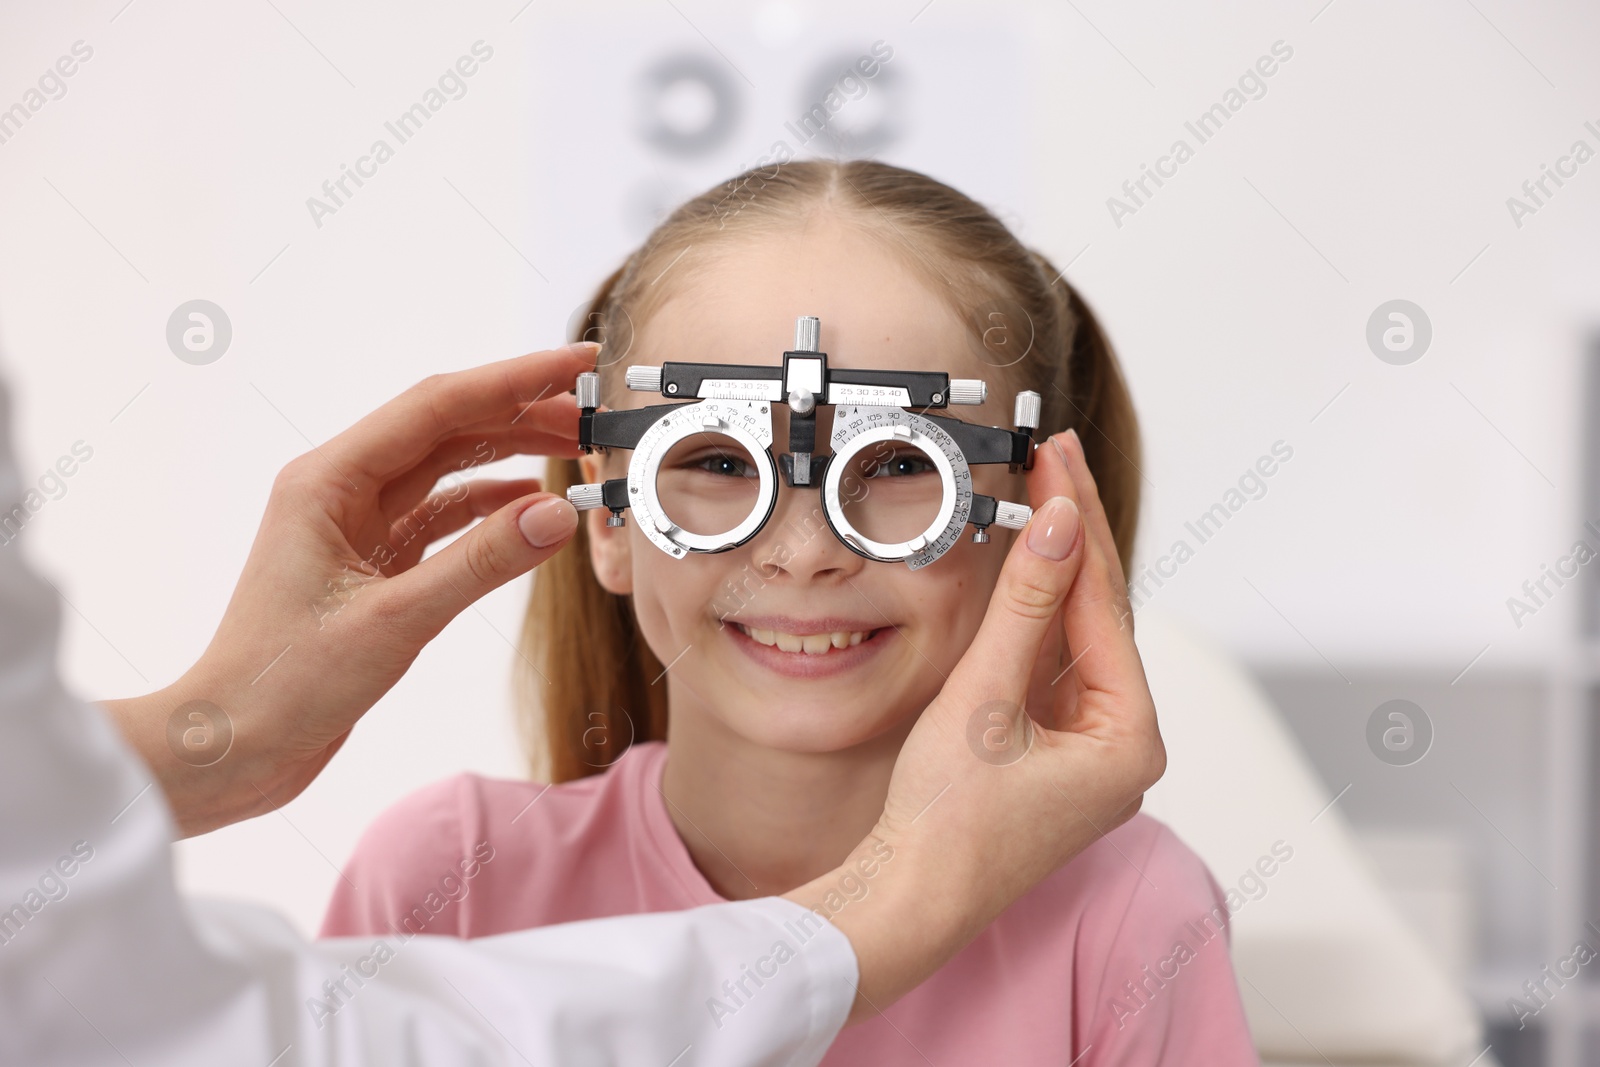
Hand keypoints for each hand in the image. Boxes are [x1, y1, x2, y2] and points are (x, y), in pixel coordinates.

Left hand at [102, 342, 599, 836]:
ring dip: (510, 457)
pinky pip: (442, 518)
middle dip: (520, 413)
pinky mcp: (373, 566)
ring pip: (447, 470)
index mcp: (328, 480)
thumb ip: (480, 564)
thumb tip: (557, 515)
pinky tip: (532, 510)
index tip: (576, 364)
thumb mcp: (395, 622)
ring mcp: (357, 527)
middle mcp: (341, 490)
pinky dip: (490, 510)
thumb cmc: (284, 685)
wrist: (232, 749)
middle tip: (591, 412)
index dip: (513, 380)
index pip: (437, 406)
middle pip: (445, 428)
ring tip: (573, 449)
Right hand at [784, 428, 1164, 1022]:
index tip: (1059, 461)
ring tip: (1043, 494)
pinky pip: (1051, 671)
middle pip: (1098, 615)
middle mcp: (1121, 746)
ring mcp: (1088, 754)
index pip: (1105, 603)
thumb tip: (1059, 523)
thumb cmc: (947, 825)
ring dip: (1055, 572)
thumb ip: (1027, 604)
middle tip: (1055, 459)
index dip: (1079, 524)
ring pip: (1075, 639)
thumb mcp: (986, 698)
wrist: (906, 903)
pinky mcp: (1051, 758)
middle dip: (1074, 537)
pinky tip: (1027, 571)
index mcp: (1129, 738)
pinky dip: (1035, 621)